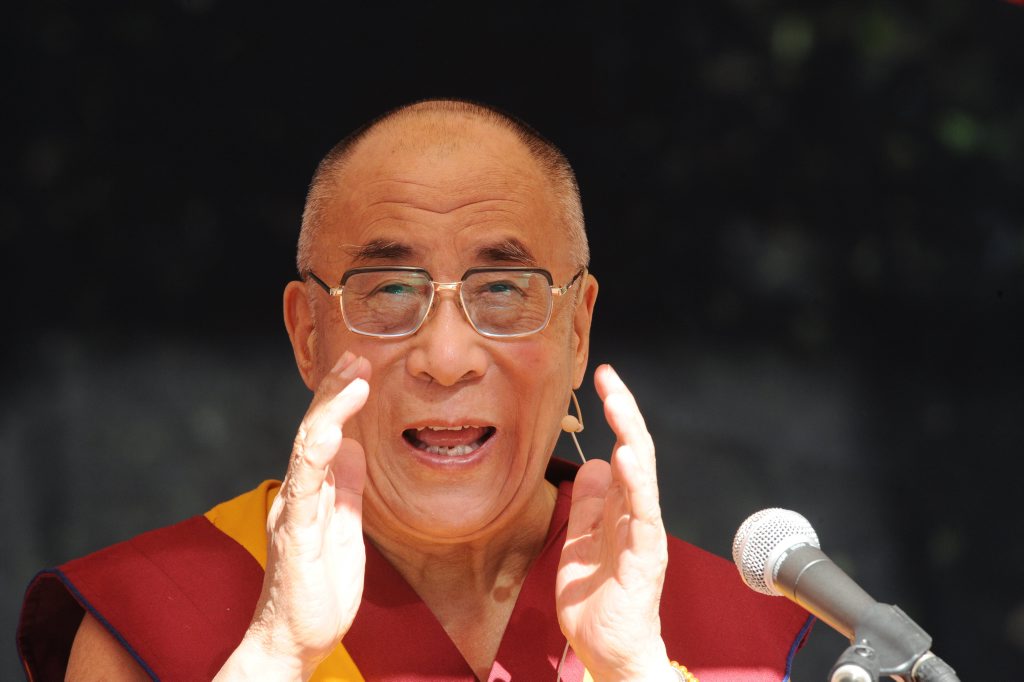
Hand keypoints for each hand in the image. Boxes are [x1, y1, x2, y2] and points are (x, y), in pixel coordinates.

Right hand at [217, 351, 370, 679]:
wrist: (297, 639)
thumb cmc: (320, 588)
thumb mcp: (345, 527)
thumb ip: (347, 488)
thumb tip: (357, 448)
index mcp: (313, 491)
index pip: (324, 433)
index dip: (339, 398)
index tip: (360, 366)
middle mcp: (298, 493)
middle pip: (314, 429)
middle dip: (334, 390)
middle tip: (356, 357)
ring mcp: (295, 510)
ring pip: (308, 447)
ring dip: (331, 409)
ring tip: (353, 380)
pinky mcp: (297, 534)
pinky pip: (306, 486)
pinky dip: (319, 453)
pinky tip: (334, 430)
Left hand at [555, 364, 675, 681]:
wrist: (607, 649)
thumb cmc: (597, 599)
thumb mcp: (582, 541)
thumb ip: (590, 504)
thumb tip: (595, 464)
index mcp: (622, 509)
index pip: (624, 450)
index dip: (616, 414)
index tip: (603, 378)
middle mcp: (638, 516)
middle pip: (638, 453)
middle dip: (625, 413)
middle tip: (611, 378)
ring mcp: (643, 535)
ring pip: (643, 478)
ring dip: (632, 439)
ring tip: (620, 407)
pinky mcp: (643, 558)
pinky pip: (641, 514)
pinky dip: (635, 484)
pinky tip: (625, 459)